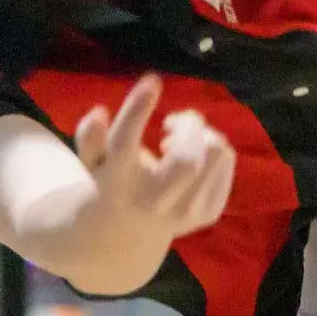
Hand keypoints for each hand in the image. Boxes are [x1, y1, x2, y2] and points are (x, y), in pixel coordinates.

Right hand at [69, 75, 235, 247]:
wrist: (125, 236)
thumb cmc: (108, 182)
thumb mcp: (89, 160)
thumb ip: (90, 137)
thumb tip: (100, 113)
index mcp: (118, 182)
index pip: (125, 144)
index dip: (137, 110)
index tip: (152, 79)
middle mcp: (154, 203)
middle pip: (187, 157)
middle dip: (188, 126)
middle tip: (171, 123)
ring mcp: (186, 212)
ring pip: (216, 151)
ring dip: (201, 132)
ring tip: (176, 139)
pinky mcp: (209, 213)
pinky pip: (227, 159)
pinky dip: (212, 146)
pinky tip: (190, 156)